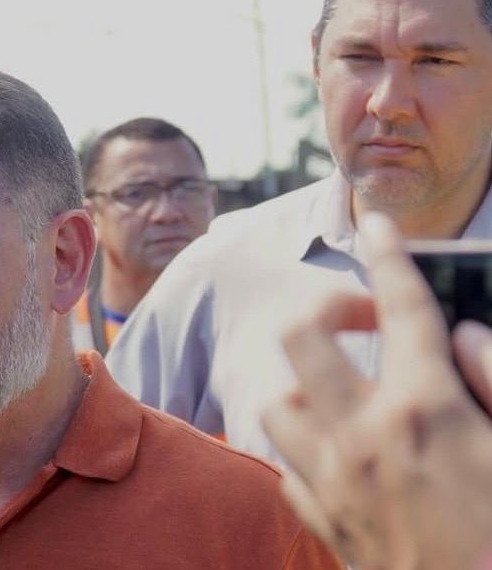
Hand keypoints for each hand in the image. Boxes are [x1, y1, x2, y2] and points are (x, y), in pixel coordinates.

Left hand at [262, 212, 491, 569]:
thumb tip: (462, 333)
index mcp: (424, 409)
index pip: (403, 309)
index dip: (390, 256)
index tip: (378, 225)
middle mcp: (362, 434)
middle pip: (302, 337)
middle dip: (327, 311)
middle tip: (360, 321)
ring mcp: (331, 477)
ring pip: (279, 402)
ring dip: (307, 389)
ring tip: (344, 395)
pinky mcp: (320, 517)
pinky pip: (287, 465)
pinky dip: (308, 451)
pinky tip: (339, 455)